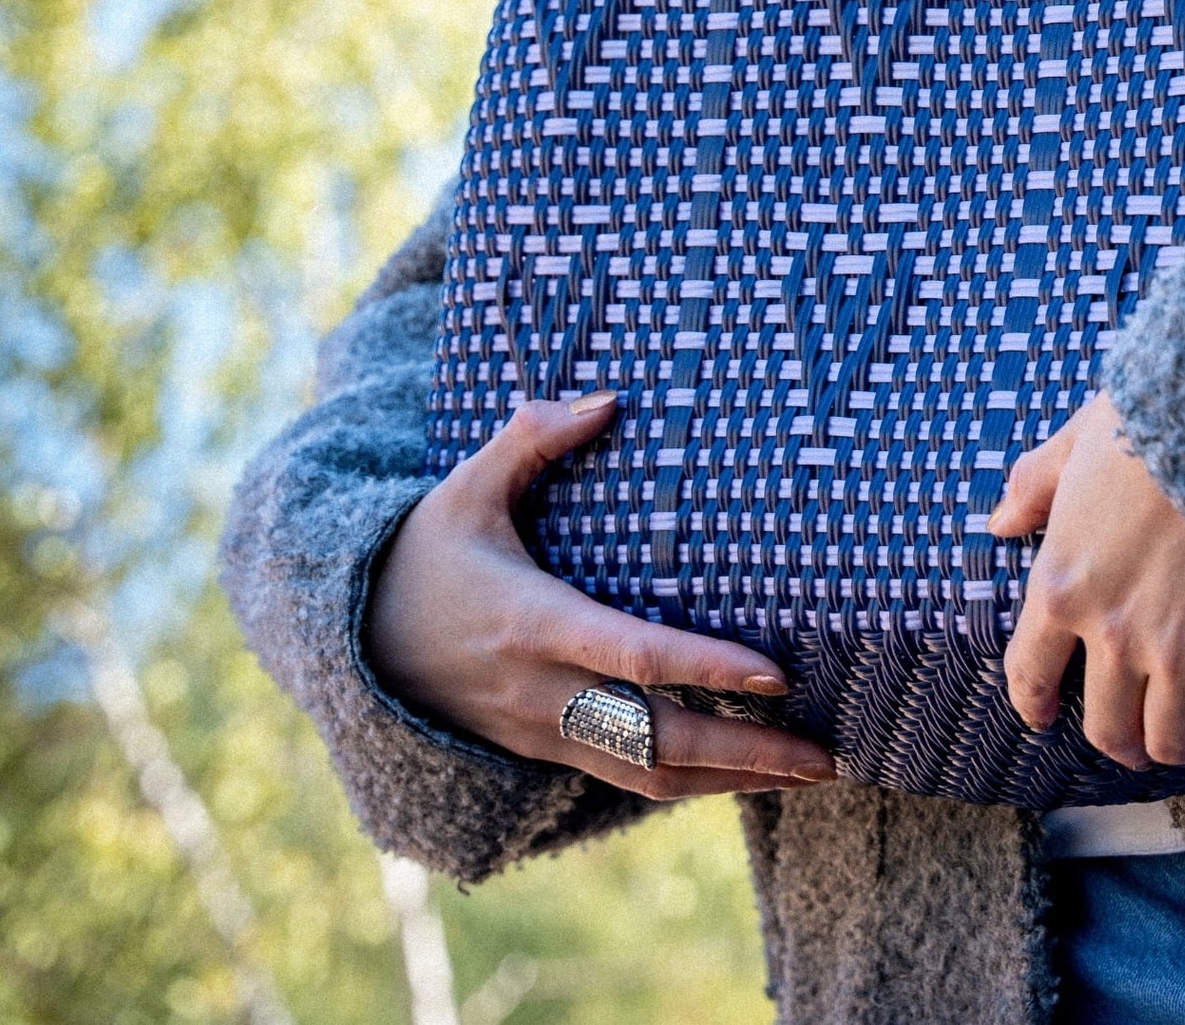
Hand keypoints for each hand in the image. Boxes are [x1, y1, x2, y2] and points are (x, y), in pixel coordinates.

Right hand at [369, 395, 834, 800]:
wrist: (356, 644)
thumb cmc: (425, 553)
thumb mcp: (466, 488)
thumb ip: (532, 438)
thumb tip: (607, 398)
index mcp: (531, 622)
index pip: (632, 655)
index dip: (705, 667)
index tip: (777, 674)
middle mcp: (542, 692)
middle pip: (658, 741)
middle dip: (747, 752)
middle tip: (828, 756)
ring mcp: (544, 733)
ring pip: (650, 777)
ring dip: (735, 780)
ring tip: (812, 772)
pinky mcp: (546, 753)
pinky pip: (629, 782)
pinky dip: (694, 785)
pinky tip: (750, 772)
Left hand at [988, 391, 1184, 769]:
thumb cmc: (1158, 420)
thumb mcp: (1079, 439)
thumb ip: (1034, 485)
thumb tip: (1000, 523)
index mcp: (1061, 583)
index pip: (1030, 675)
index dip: (1035, 705)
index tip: (1044, 715)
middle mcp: (1112, 633)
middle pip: (1109, 731)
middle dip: (1120, 737)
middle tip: (1133, 730)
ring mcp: (1178, 654)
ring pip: (1170, 744)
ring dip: (1174, 740)